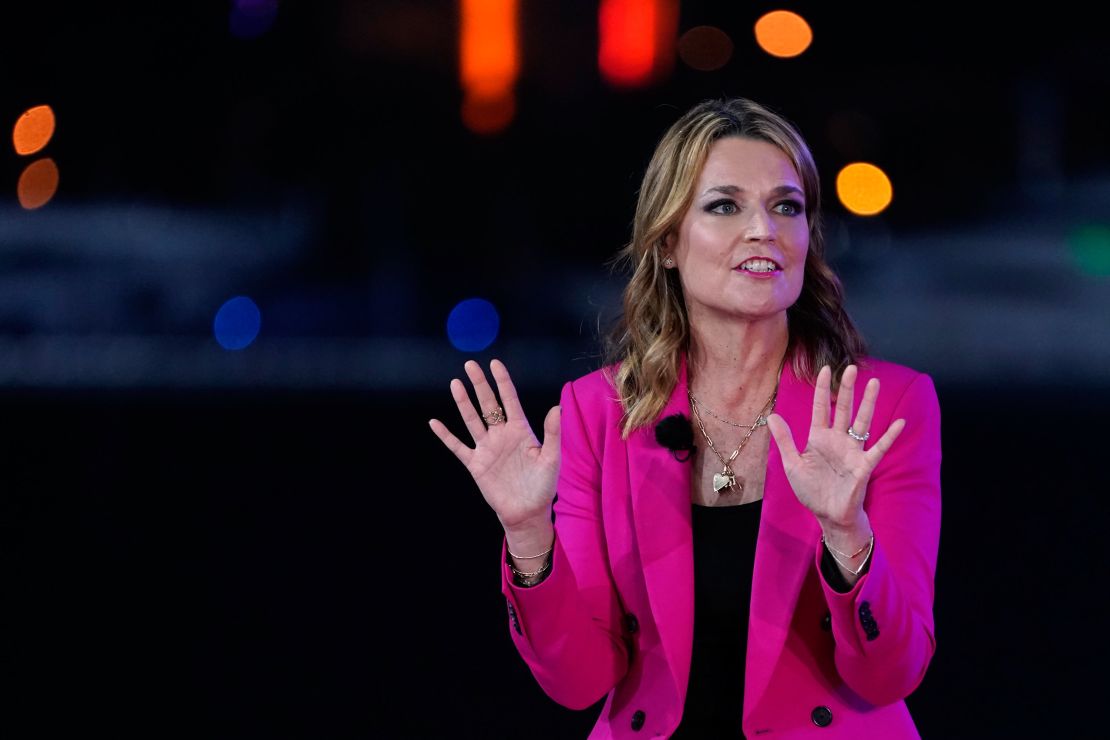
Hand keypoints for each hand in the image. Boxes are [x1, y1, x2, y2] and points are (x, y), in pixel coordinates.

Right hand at [429, 359, 560, 532]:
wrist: (527, 512)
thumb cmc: (543, 486)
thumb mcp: (551, 458)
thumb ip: (552, 433)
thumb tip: (557, 407)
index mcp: (521, 430)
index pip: (510, 400)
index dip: (503, 382)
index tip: (495, 363)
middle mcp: (502, 435)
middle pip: (488, 405)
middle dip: (480, 385)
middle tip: (470, 365)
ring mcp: (487, 448)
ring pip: (472, 420)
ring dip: (463, 403)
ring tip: (455, 383)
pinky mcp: (476, 464)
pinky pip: (458, 447)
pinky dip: (446, 436)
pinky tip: (435, 423)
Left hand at [766, 364, 904, 530]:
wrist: (828, 515)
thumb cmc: (812, 490)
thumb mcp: (792, 465)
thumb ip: (785, 440)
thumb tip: (772, 416)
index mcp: (819, 438)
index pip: (820, 408)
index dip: (821, 389)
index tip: (824, 369)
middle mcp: (837, 440)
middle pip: (843, 409)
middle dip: (847, 389)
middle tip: (852, 367)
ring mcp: (852, 451)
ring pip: (861, 422)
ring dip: (868, 403)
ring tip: (874, 384)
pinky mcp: (864, 465)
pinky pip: (878, 448)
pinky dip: (889, 436)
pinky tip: (900, 422)